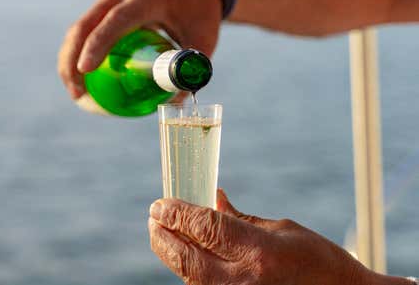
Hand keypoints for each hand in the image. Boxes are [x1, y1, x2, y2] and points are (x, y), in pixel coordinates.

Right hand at [57, 0, 221, 98]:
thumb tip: (173, 104)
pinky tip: (79, 75)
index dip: (97, 44)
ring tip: (76, 91)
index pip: (115, 20)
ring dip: (69, 58)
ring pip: (78, 27)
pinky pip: (84, 27)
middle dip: (72, 60)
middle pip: (85, 25)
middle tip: (78, 93)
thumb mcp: (204, 40)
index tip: (85, 70)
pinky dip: (77, 51)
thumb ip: (190, 70)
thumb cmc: (201, 11)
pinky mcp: (105, 3)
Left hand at [147, 189, 401, 284]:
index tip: (159, 203)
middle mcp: (243, 280)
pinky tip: (184, 254)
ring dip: (171, 252)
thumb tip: (210, 197)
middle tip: (154, 218)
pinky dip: (189, 269)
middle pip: (185, 256)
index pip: (204, 227)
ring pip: (188, 275)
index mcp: (258, 252)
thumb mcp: (281, 229)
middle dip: (163, 234)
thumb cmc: (318, 260)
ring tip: (162, 232)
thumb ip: (238, 218)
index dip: (176, 213)